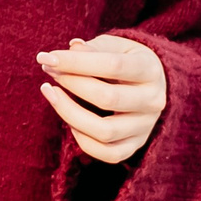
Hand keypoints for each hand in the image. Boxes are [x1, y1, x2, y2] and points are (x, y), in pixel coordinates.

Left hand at [38, 35, 167, 164]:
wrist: (153, 83)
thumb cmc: (125, 60)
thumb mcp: (114, 46)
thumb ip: (94, 48)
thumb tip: (72, 49)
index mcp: (150, 69)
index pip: (113, 65)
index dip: (76, 62)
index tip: (47, 57)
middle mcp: (153, 100)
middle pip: (108, 98)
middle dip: (71, 84)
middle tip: (49, 71)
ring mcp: (146, 126)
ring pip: (105, 131)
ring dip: (69, 113)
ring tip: (52, 94)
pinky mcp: (137, 144)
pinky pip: (108, 154)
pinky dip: (83, 139)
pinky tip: (69, 120)